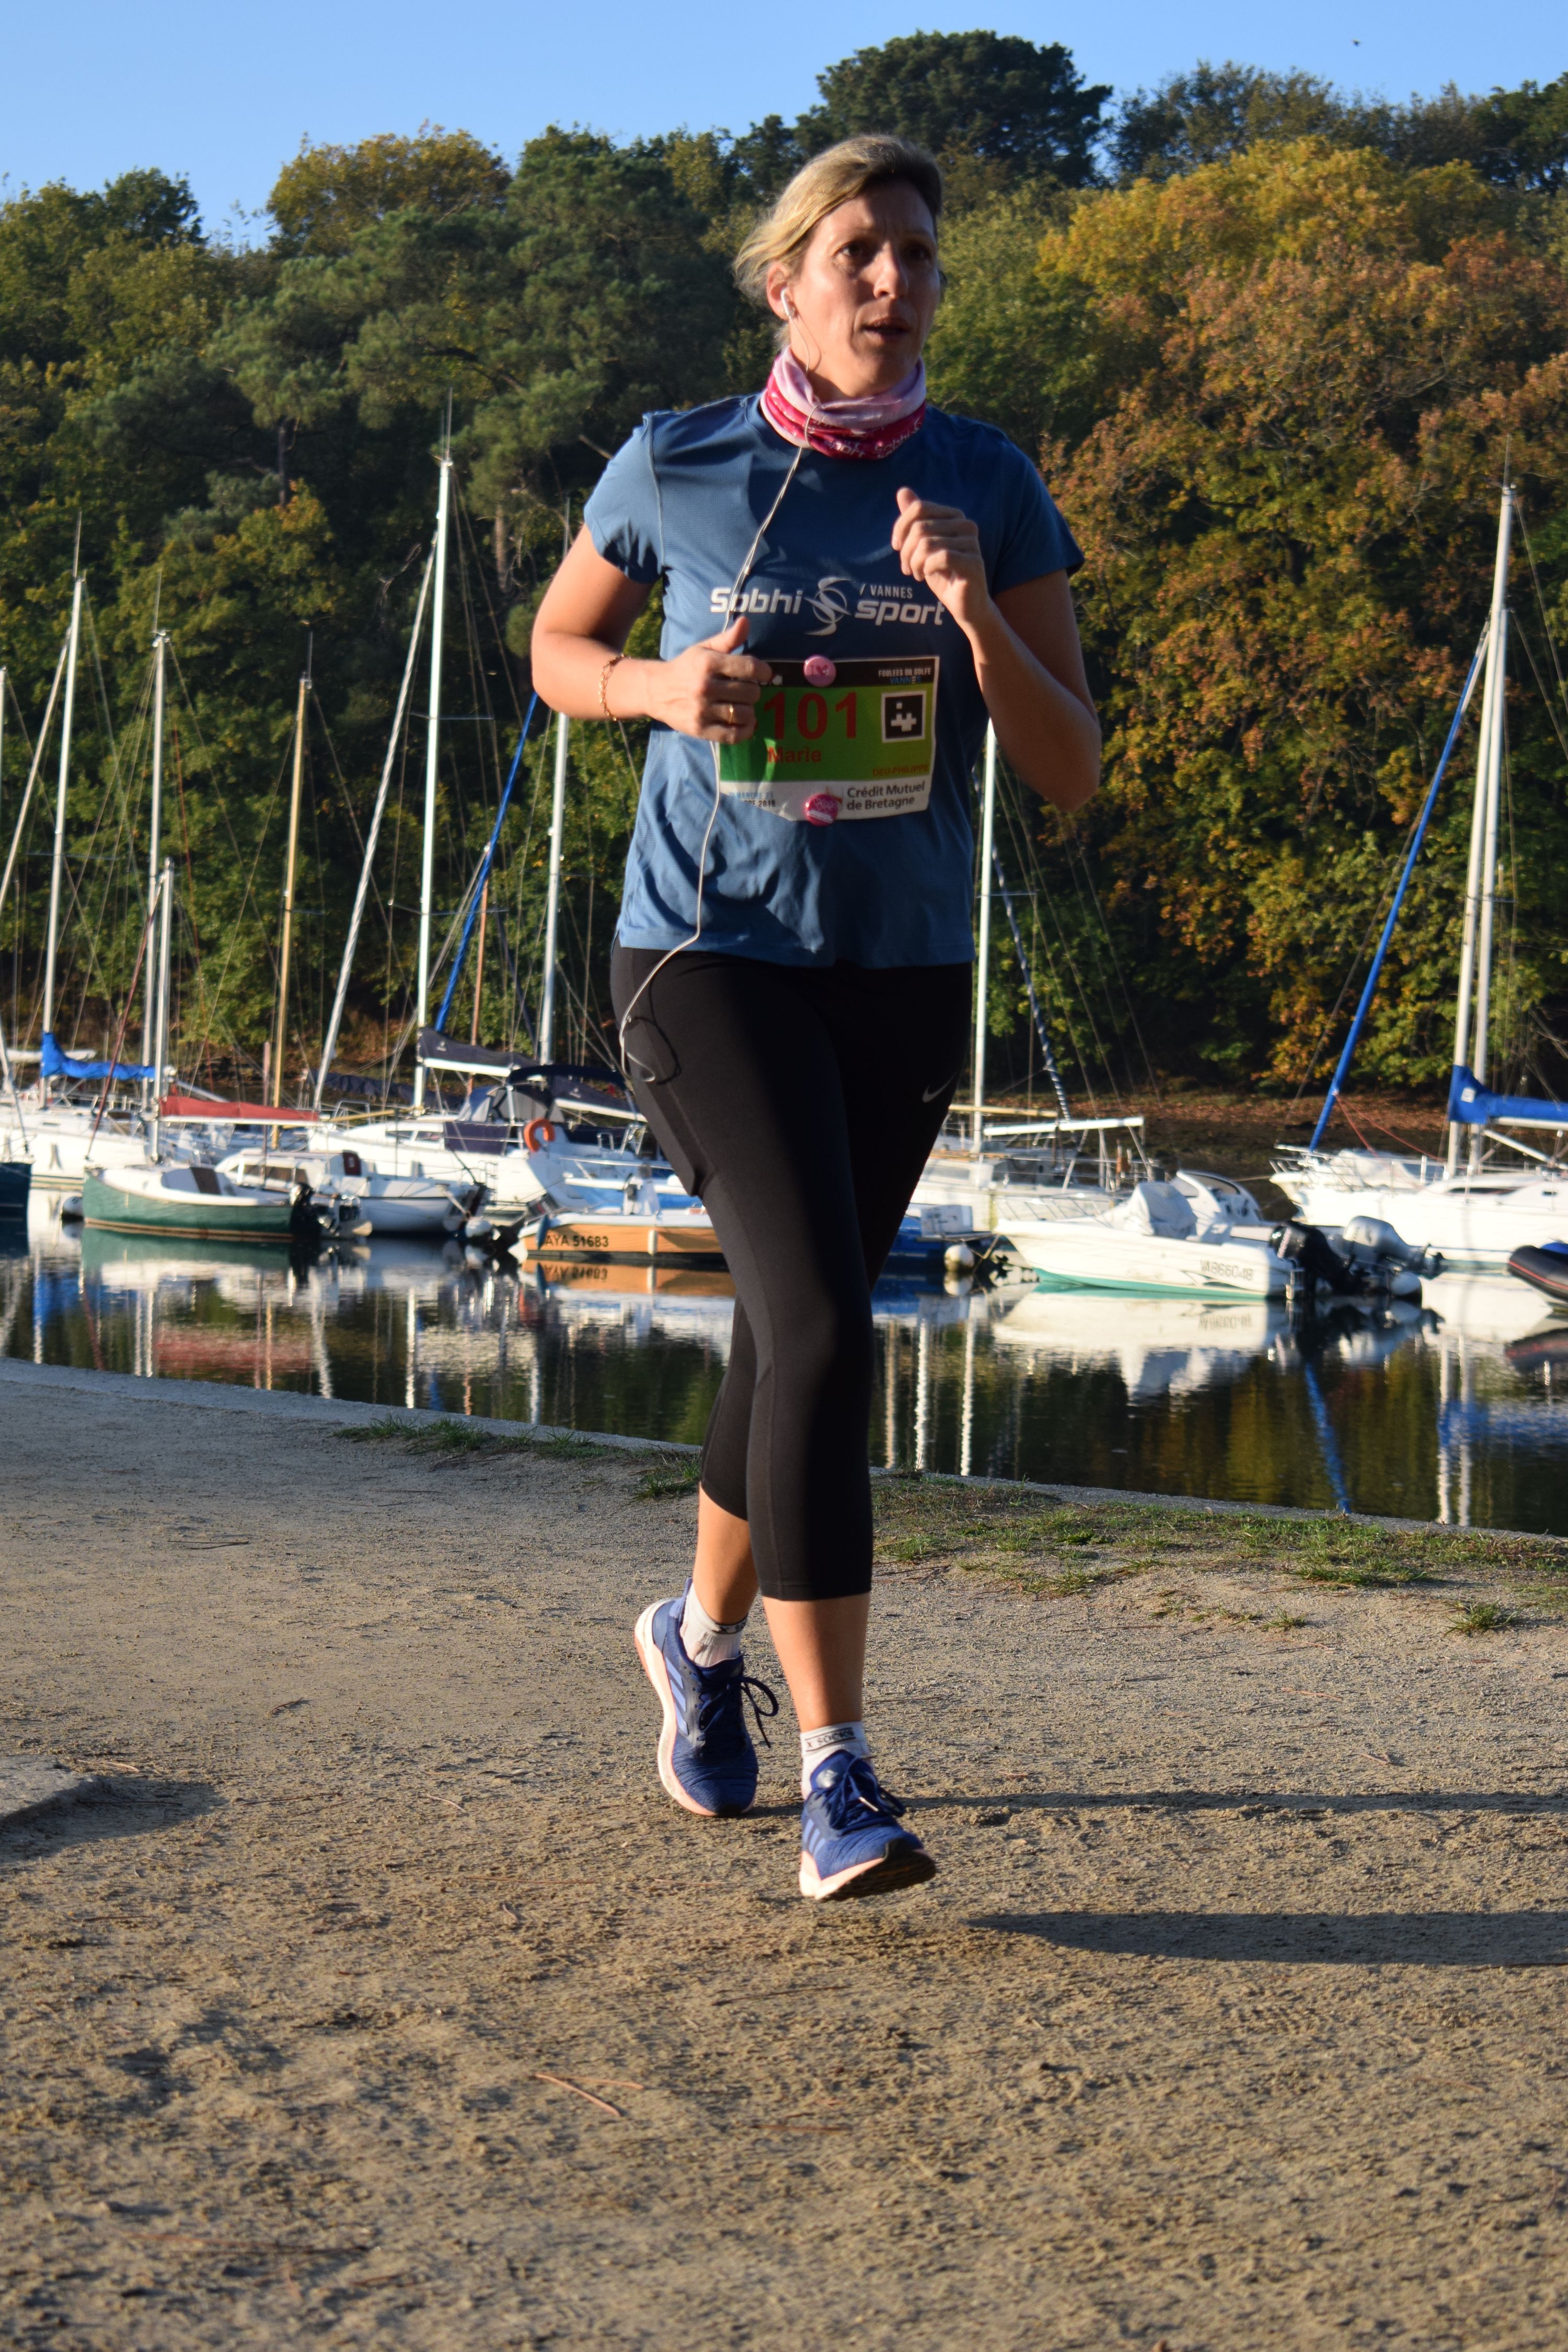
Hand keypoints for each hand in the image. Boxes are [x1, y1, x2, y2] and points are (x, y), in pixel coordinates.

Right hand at [645, 617, 775, 742]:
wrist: (656, 690)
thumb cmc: (686, 667)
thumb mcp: (704, 649)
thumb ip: (728, 638)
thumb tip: (746, 621)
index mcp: (708, 663)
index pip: (749, 667)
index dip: (763, 671)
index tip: (764, 674)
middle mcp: (705, 687)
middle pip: (750, 692)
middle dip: (753, 691)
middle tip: (745, 690)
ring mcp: (702, 710)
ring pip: (745, 714)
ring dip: (750, 711)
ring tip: (743, 705)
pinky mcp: (701, 729)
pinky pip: (734, 735)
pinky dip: (746, 730)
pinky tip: (745, 722)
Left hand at [891, 488, 988, 633]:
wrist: (964, 604)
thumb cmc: (942, 574)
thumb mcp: (923, 545)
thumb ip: (915, 519)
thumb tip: (902, 491)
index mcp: (954, 516)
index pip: (919, 508)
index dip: (901, 527)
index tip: (897, 546)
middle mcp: (966, 525)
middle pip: (920, 527)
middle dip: (906, 551)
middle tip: (908, 568)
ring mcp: (972, 543)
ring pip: (927, 544)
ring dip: (915, 563)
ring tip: (918, 574)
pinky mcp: (973, 562)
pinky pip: (940, 557)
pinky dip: (927, 568)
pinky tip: (928, 575)